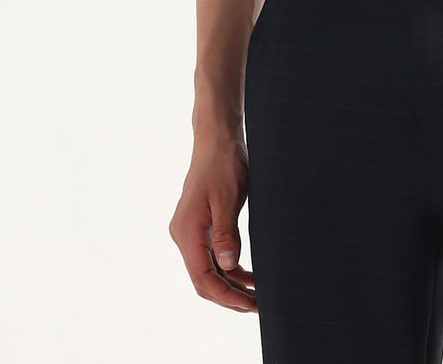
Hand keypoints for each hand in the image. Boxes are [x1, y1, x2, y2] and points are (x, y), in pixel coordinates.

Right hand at [169, 137, 257, 312]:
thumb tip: (228, 266)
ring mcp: (191, 231)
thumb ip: (226, 233)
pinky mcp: (201, 226)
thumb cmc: (223, 162)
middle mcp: (184, 235)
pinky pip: (213, 255)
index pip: (203, 277)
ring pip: (209, 269)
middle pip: (204, 279)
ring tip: (257, 294)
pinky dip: (229, 267)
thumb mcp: (228, 197)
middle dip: (229, 295)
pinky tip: (248, 275)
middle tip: (258, 305)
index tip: (250, 304)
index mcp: (187, 231)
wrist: (217, 138)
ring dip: (231, 284)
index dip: (226, 295)